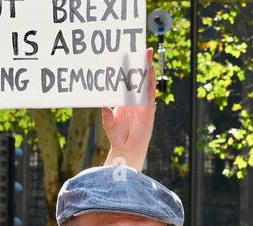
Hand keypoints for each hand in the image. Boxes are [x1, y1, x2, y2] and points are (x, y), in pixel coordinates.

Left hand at [102, 48, 156, 171]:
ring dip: (146, 68)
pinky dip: (151, 81)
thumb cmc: (118, 136)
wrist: (127, 150)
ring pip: (145, 82)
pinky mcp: (148, 110)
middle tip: (137, 46)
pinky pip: (150, 93)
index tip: (124, 53)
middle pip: (137, 77)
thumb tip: (102, 105)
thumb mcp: (109, 123)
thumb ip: (106, 115)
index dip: (126, 67)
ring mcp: (142, 104)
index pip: (126, 80)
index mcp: (124, 100)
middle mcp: (134, 99)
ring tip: (146, 53)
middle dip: (138, 63)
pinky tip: (150, 70)